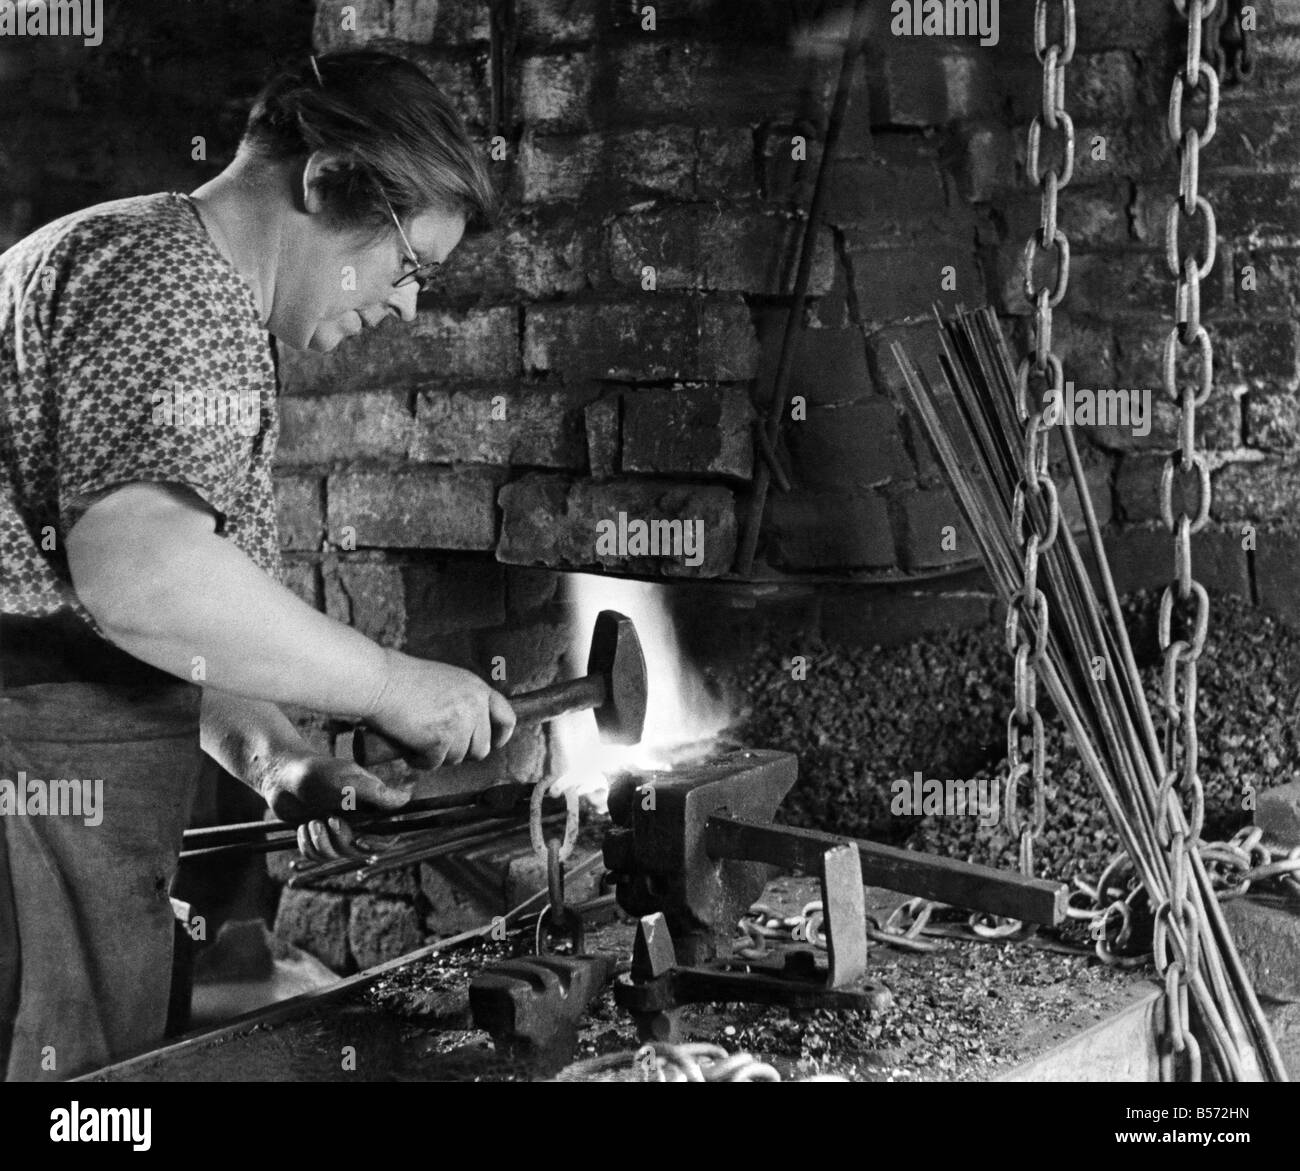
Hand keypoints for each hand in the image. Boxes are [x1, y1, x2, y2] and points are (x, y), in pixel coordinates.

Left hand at [256, 749, 413, 861]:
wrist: (281, 775)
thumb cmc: (316, 772)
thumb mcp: (346, 780)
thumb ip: (376, 793)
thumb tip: (407, 800)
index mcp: (370, 807)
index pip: (387, 835)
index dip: (377, 843)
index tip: (361, 837)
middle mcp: (357, 821)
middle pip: (360, 850)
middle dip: (342, 840)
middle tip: (329, 819)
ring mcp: (336, 831)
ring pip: (337, 856)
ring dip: (321, 843)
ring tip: (312, 822)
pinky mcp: (318, 838)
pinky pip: (318, 857)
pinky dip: (308, 845)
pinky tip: (304, 827)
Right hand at [368, 651, 515, 768]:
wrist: (379, 681)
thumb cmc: (402, 679)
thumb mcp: (445, 681)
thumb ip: (462, 701)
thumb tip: (469, 728)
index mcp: (477, 688)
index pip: (506, 717)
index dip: (501, 736)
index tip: (494, 744)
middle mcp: (473, 705)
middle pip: (481, 748)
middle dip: (460, 751)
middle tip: (439, 744)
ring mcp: (458, 723)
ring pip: (457, 758)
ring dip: (437, 755)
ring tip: (418, 739)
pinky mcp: (439, 740)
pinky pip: (434, 763)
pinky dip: (420, 760)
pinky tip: (408, 745)